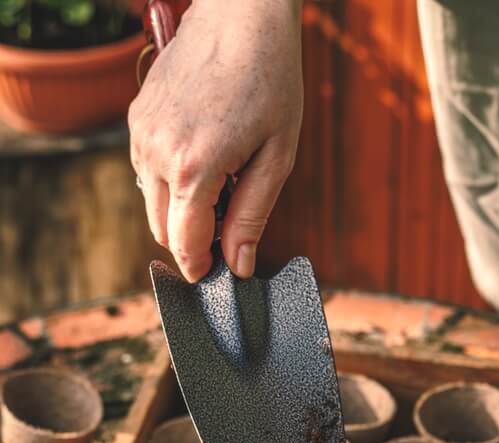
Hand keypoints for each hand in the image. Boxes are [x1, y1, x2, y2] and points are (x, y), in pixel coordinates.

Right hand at [129, 0, 303, 281]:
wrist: (241, 16)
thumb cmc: (269, 81)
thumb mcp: (276, 158)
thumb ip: (252, 217)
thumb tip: (237, 265)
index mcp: (194, 168)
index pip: (184, 245)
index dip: (202, 268)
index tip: (218, 274)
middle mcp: (156, 153)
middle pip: (163, 230)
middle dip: (193, 240)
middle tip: (229, 224)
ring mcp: (141, 134)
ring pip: (152, 203)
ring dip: (181, 209)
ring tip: (223, 179)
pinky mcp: (136, 119)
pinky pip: (147, 172)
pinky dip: (171, 181)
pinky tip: (204, 157)